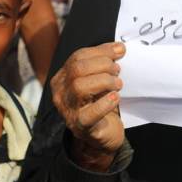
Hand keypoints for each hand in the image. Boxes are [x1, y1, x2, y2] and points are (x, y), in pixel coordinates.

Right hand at [51, 42, 124, 171]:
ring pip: (80, 87)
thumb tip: (120, 47)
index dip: (101, 51)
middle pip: (77, 70)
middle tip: (118, 71)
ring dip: (105, 81)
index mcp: (63, 78)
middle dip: (103, 65)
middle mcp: (61, 93)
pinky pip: (89, 114)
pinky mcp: (80, 126)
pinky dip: (105, 103)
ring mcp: (68, 110)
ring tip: (117, 85)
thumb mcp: (100, 78)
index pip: (78, 57)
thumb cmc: (100, 102)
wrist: (102, 134)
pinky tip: (115, 98)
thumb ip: (106, 62)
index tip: (120, 51)